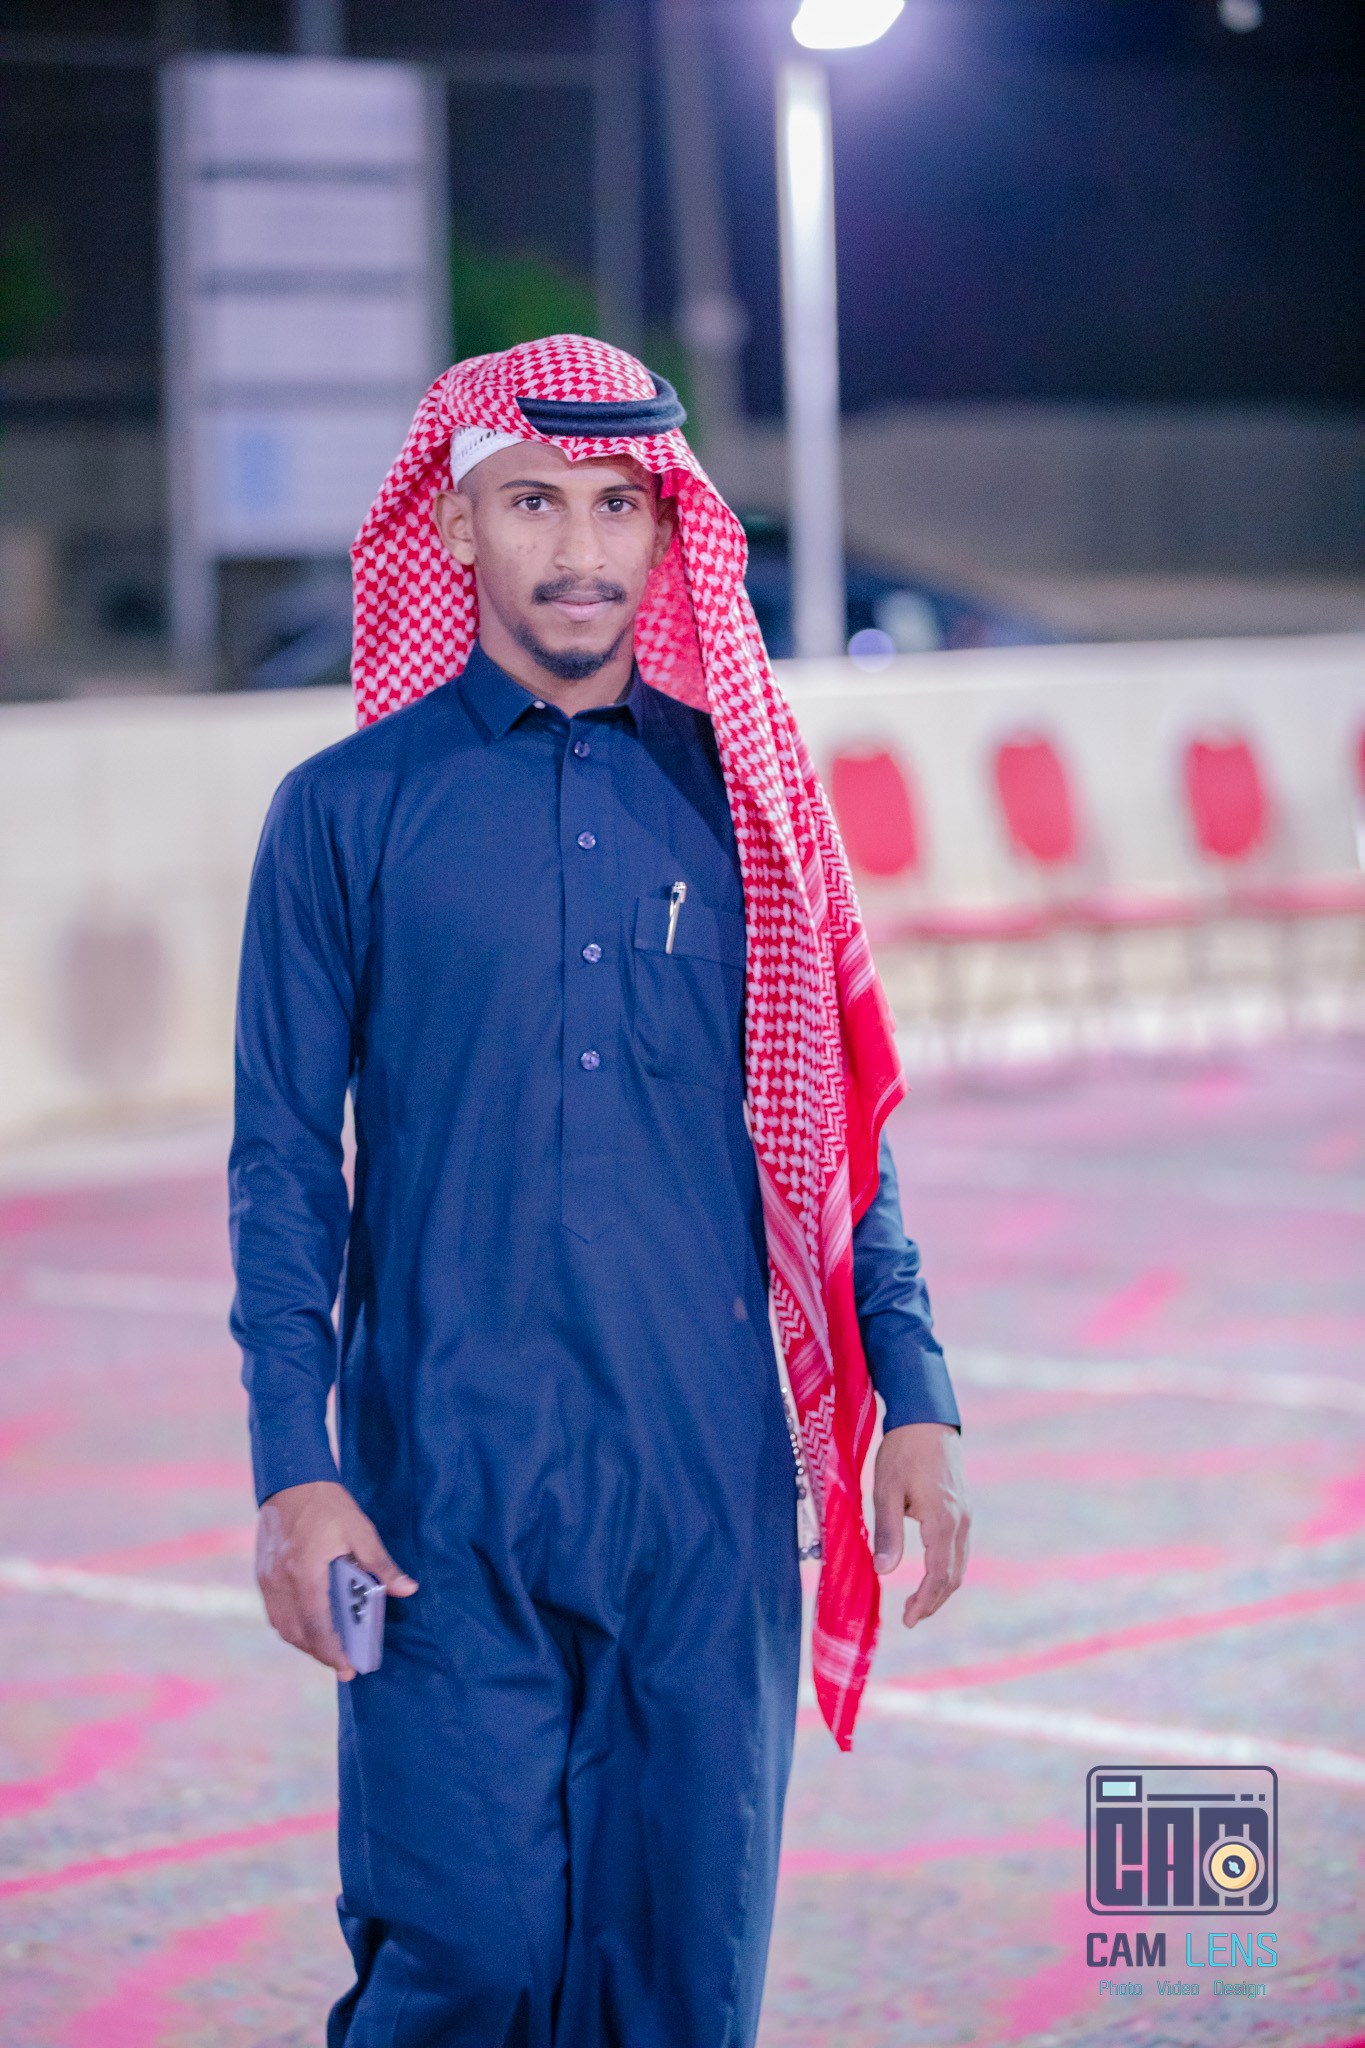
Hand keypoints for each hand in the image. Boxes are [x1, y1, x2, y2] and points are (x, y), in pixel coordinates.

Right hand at [255, 1479, 417, 1679]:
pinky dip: (292, 1626)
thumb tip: (407, 1589)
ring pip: (282, 1626)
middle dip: (319, 1654)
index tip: (347, 1668)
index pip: (316, 1626)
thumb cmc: (328, 1504)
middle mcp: (279, 1580)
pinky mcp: (262, 1573)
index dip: (331, 1652)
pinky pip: (275, 1611)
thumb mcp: (361, 1531)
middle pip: (296, 1633)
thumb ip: (382, 1565)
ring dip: (304, 1643)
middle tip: (342, 1666)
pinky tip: (309, 1626)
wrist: (291, 1479)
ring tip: (328, 1650)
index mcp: (304, 1572)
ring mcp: (266, 1578)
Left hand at [871, 1422, 969, 1628]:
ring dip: (941, 1587)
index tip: (908, 1620)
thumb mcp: (886, 1490)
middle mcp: (961, 1522)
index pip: (939, 1576)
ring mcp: (965, 1514)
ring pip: (959, 1563)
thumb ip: (887, 1532)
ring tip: (917, 1602)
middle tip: (910, 1618)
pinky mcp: (962, 1507)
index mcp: (943, 1521)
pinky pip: (958, 1548)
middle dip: (933, 1601)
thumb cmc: (901, 1451)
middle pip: (953, 1576)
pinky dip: (946, 1569)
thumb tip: (885, 1572)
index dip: (925, 1602)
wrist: (926, 1418)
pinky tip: (930, 1572)